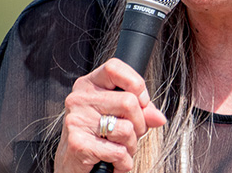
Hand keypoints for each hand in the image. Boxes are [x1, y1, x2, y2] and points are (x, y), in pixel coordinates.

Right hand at [53, 58, 166, 172]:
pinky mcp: (78, 144)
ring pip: (126, 129)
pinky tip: (114, 162)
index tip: (142, 102)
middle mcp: (79, 99)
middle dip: (140, 123)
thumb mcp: (120, 115)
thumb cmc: (98, 136)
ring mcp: (77, 120)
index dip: (136, 84)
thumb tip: (159, 118)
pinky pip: (118, 152)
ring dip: (131, 145)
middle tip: (132, 134)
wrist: (72, 165)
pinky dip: (124, 162)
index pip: (114, 68)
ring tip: (120, 148)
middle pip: (129, 102)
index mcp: (89, 84)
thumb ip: (142, 111)